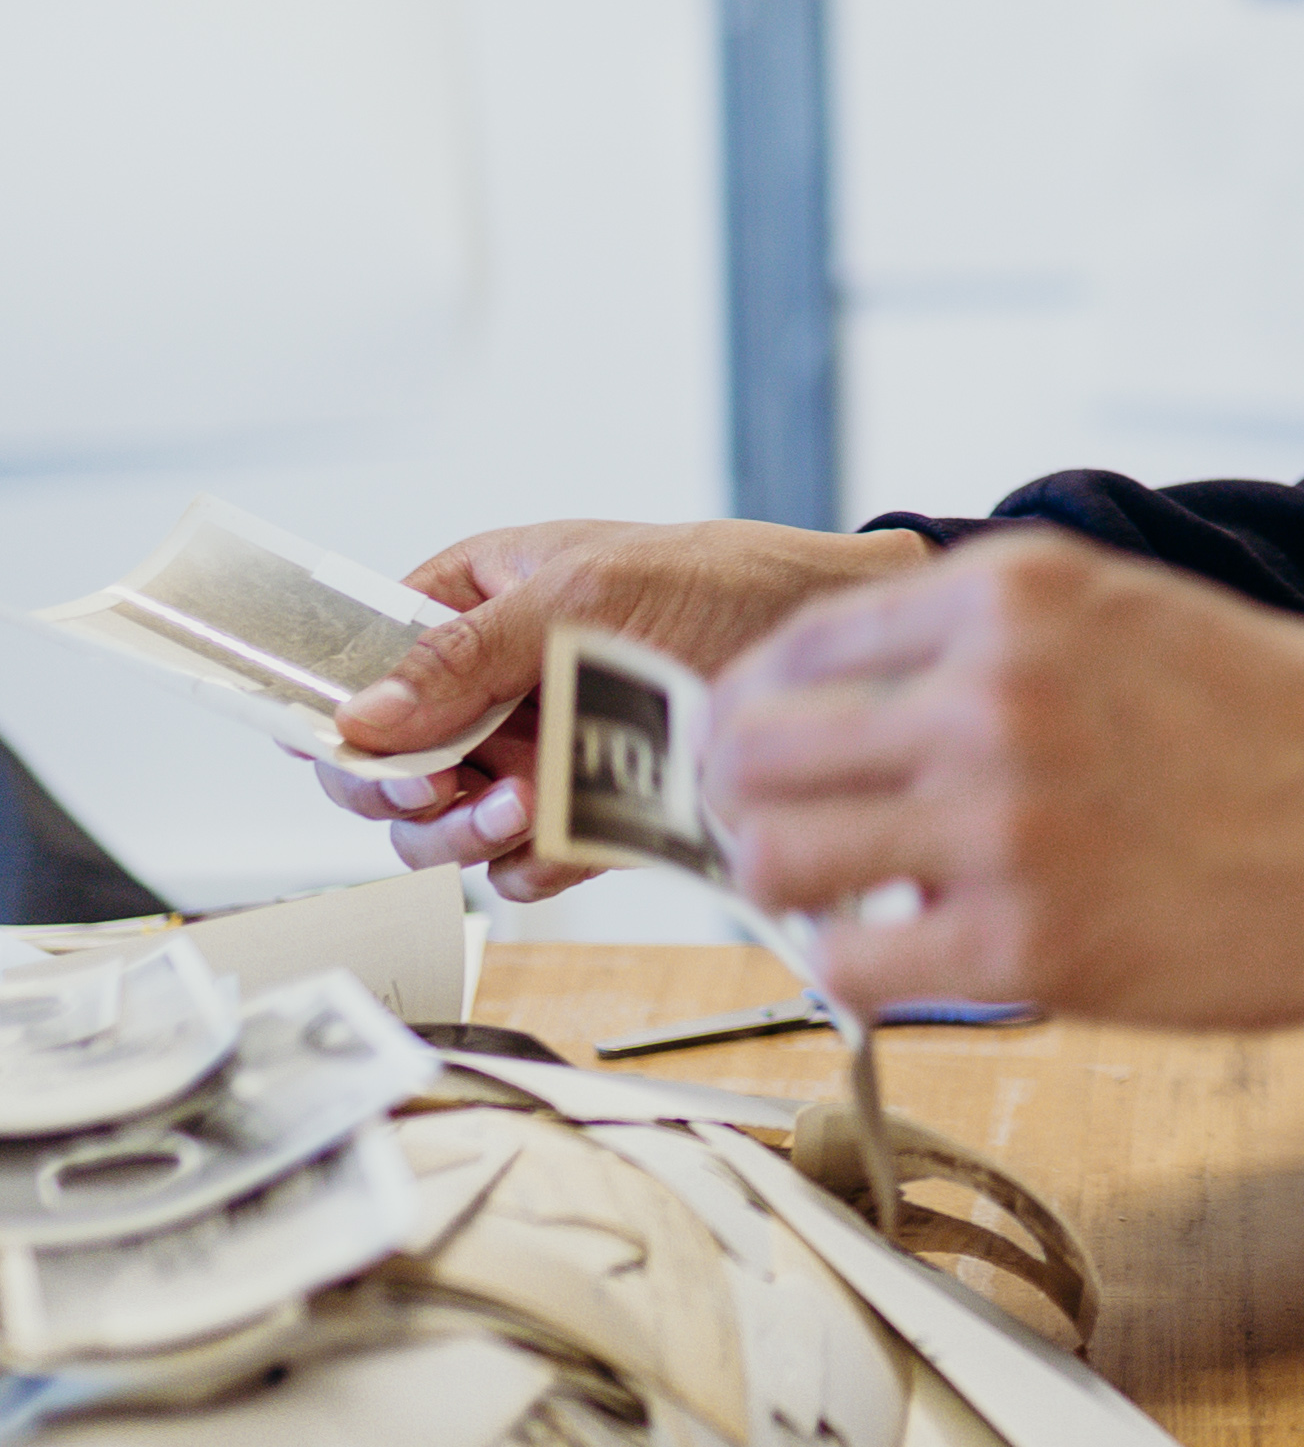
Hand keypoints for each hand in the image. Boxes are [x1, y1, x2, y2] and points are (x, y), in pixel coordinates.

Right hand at [319, 518, 928, 898]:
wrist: (823, 640)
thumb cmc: (714, 581)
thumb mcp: (581, 591)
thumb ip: (467, 653)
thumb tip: (362, 714)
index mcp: (465, 602)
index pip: (352, 666)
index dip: (337, 717)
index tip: (360, 750)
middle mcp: (484, 684)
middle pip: (379, 766)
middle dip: (398, 789)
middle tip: (443, 789)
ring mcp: (528, 752)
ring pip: (438, 828)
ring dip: (463, 831)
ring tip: (525, 802)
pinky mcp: (580, 812)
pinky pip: (516, 865)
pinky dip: (529, 861)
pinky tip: (565, 830)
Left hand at [709, 526, 1303, 1027]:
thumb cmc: (1293, 726)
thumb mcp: (1133, 612)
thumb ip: (996, 639)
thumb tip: (859, 698)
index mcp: (1012, 596)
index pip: (796, 651)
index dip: (756, 715)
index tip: (760, 757)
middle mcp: (989, 694)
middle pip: (755, 751)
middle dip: (741, 801)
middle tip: (770, 836)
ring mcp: (1002, 822)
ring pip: (775, 859)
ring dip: (781, 888)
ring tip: (828, 902)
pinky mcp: (1028, 946)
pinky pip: (852, 965)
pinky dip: (851, 967)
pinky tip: (899, 957)